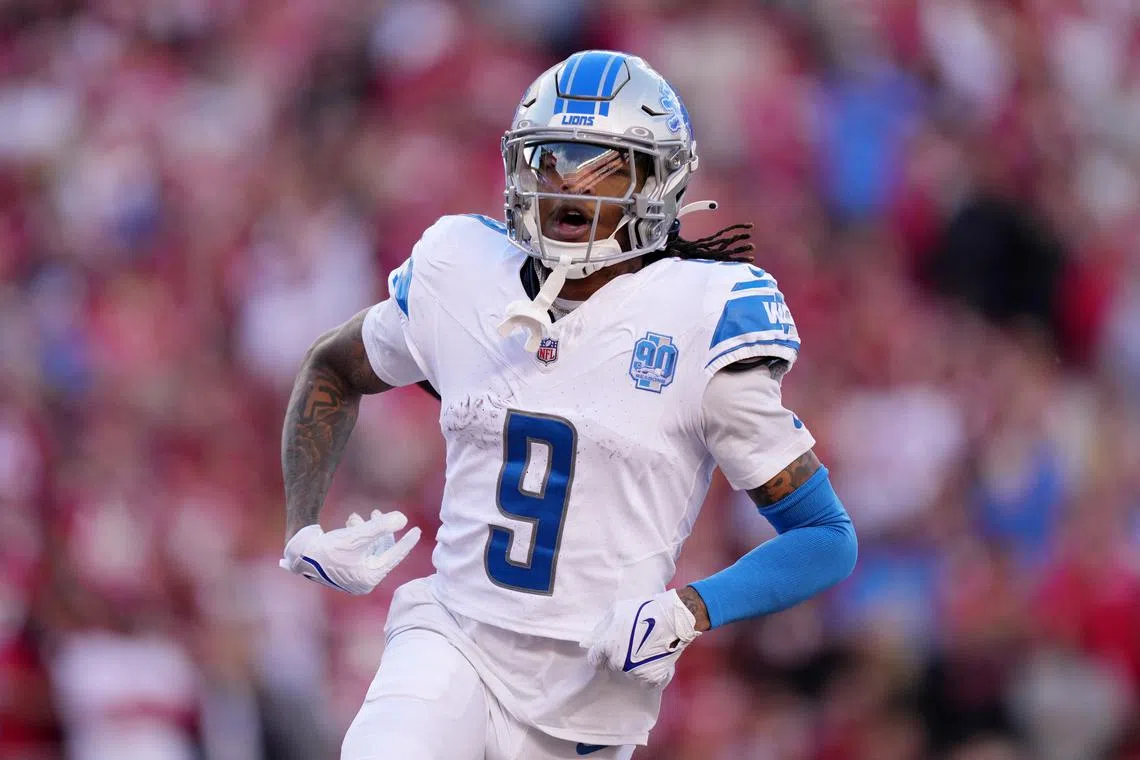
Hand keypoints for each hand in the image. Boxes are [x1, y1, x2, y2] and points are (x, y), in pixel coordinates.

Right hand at [279, 510, 420, 594]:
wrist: (299, 552)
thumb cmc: (328, 547)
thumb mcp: (357, 535)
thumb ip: (381, 526)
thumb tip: (403, 519)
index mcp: (369, 579)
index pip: (394, 557)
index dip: (406, 542)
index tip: (418, 530)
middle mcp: (361, 582)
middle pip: (380, 552)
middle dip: (378, 530)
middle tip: (377, 512)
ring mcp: (351, 577)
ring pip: (367, 549)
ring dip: (363, 531)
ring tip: (354, 517)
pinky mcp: (342, 570)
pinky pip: (357, 551)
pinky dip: (355, 536)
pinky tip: (349, 523)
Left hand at [579, 589, 701, 686]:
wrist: (672, 618)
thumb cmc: (643, 610)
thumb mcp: (617, 612)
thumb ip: (601, 628)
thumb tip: (588, 642)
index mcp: (608, 647)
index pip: (595, 660)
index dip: (600, 655)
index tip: (608, 651)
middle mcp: (619, 663)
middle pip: (613, 665)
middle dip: (619, 656)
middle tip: (631, 644)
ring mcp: (636, 672)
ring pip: (629, 672)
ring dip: (634, 665)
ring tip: (645, 650)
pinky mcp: (652, 678)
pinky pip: (645, 682)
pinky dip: (648, 674)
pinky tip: (653, 660)